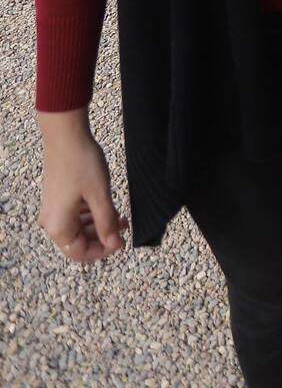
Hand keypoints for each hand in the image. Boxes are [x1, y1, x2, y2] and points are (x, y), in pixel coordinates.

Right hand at [39, 123, 128, 262]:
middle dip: (102, 236)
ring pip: (77, 227)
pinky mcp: (57, 197)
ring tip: (119, 215)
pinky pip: (73, 214)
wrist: (66, 135)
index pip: (79, 252)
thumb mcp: (99, 195)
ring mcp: (53, 209)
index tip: (121, 242)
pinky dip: (90, 213)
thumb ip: (106, 223)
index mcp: (58, 226)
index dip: (102, 250)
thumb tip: (113, 244)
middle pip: (77, 241)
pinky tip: (106, 205)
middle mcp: (51, 221)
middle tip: (123, 227)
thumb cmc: (82, 163)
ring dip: (98, 224)